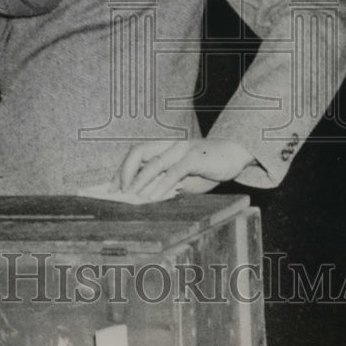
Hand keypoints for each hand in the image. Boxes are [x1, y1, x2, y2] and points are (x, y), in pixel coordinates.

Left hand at [112, 138, 254, 201]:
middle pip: (138, 152)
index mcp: (163, 147)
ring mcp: (182, 150)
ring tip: (130, 196)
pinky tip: (153, 196)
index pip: (135, 155)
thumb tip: (142, 199)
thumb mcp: (182, 176)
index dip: (121, 170)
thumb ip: (165, 183)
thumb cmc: (206, 167)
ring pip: (154, 162)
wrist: (236, 154)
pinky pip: (174, 171)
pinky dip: (162, 184)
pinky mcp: (195, 158)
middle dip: (125, 171)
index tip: (109, 188)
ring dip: (140, 180)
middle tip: (117, 192)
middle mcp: (169, 145)